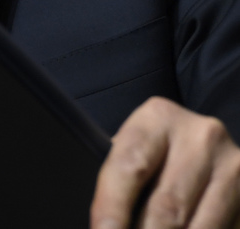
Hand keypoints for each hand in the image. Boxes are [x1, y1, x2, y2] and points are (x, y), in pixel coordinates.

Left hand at [93, 97, 239, 227]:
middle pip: (167, 206)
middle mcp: (200, 137)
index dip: (113, 207)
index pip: (130, 167)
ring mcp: (232, 167)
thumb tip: (108, 222)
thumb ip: (121, 180)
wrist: (201, 144)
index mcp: (158, 118)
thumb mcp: (135, 150)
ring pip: (198, 227)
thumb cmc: (154, 151)